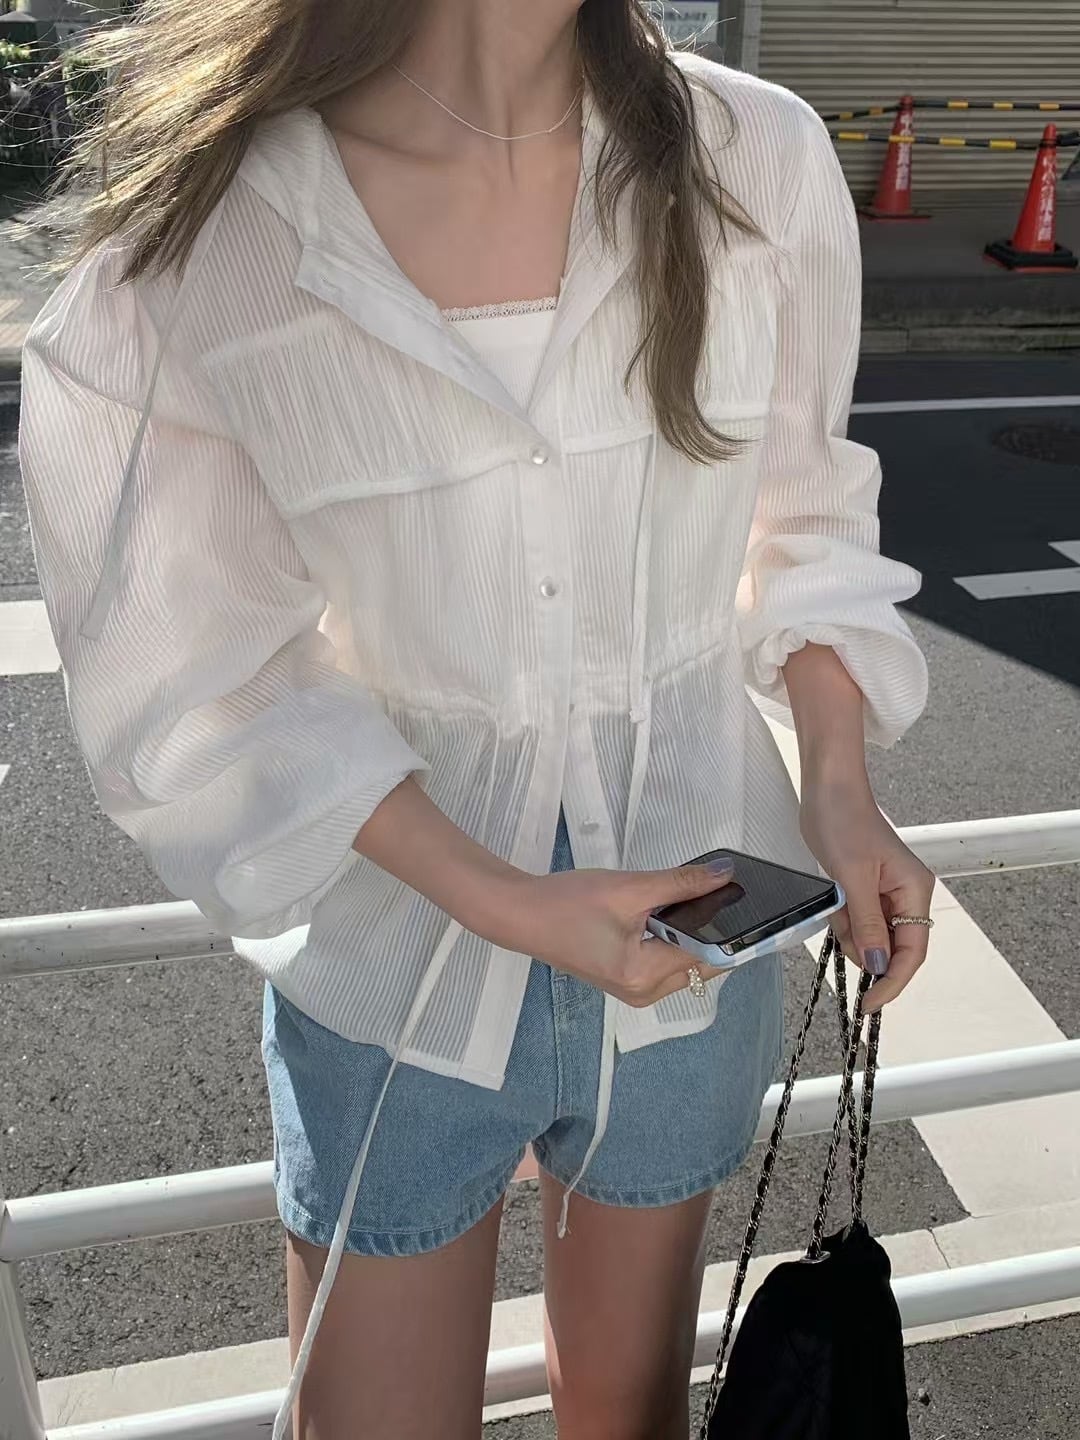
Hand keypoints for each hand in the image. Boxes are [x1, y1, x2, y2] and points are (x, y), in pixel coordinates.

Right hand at [504, 859, 737, 1007]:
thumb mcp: (630, 888)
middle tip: (698, 892)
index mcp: (646, 976)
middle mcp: (644, 993)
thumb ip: (681, 884)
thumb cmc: (569, 902)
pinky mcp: (624, 981)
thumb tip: (725, 875)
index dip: (727, 927)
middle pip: (699, 963)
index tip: (739, 899)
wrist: (521, 914)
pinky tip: (655, 915)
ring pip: (682, 963)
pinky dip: (668, 941)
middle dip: (704, 930)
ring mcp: (633, 991)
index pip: (708, 955)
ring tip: (670, 901)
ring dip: (685, 934)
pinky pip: (663, 963)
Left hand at [799, 777, 934, 1014]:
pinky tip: (834, 898)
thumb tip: (878, 965)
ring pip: (870, 938)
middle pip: (891, 948)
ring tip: (836, 899)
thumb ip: (865, 924)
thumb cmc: (844, 821)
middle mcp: (906, 895)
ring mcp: (885, 894)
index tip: (870, 1003)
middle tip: (840, 926)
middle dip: (863, 949)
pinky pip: (855, 921)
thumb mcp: (852, 877)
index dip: (893, 981)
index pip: (912, 951)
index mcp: (914, 891)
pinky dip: (841, 920)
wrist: (826, 790)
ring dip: (848, 931)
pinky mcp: (864, 890)